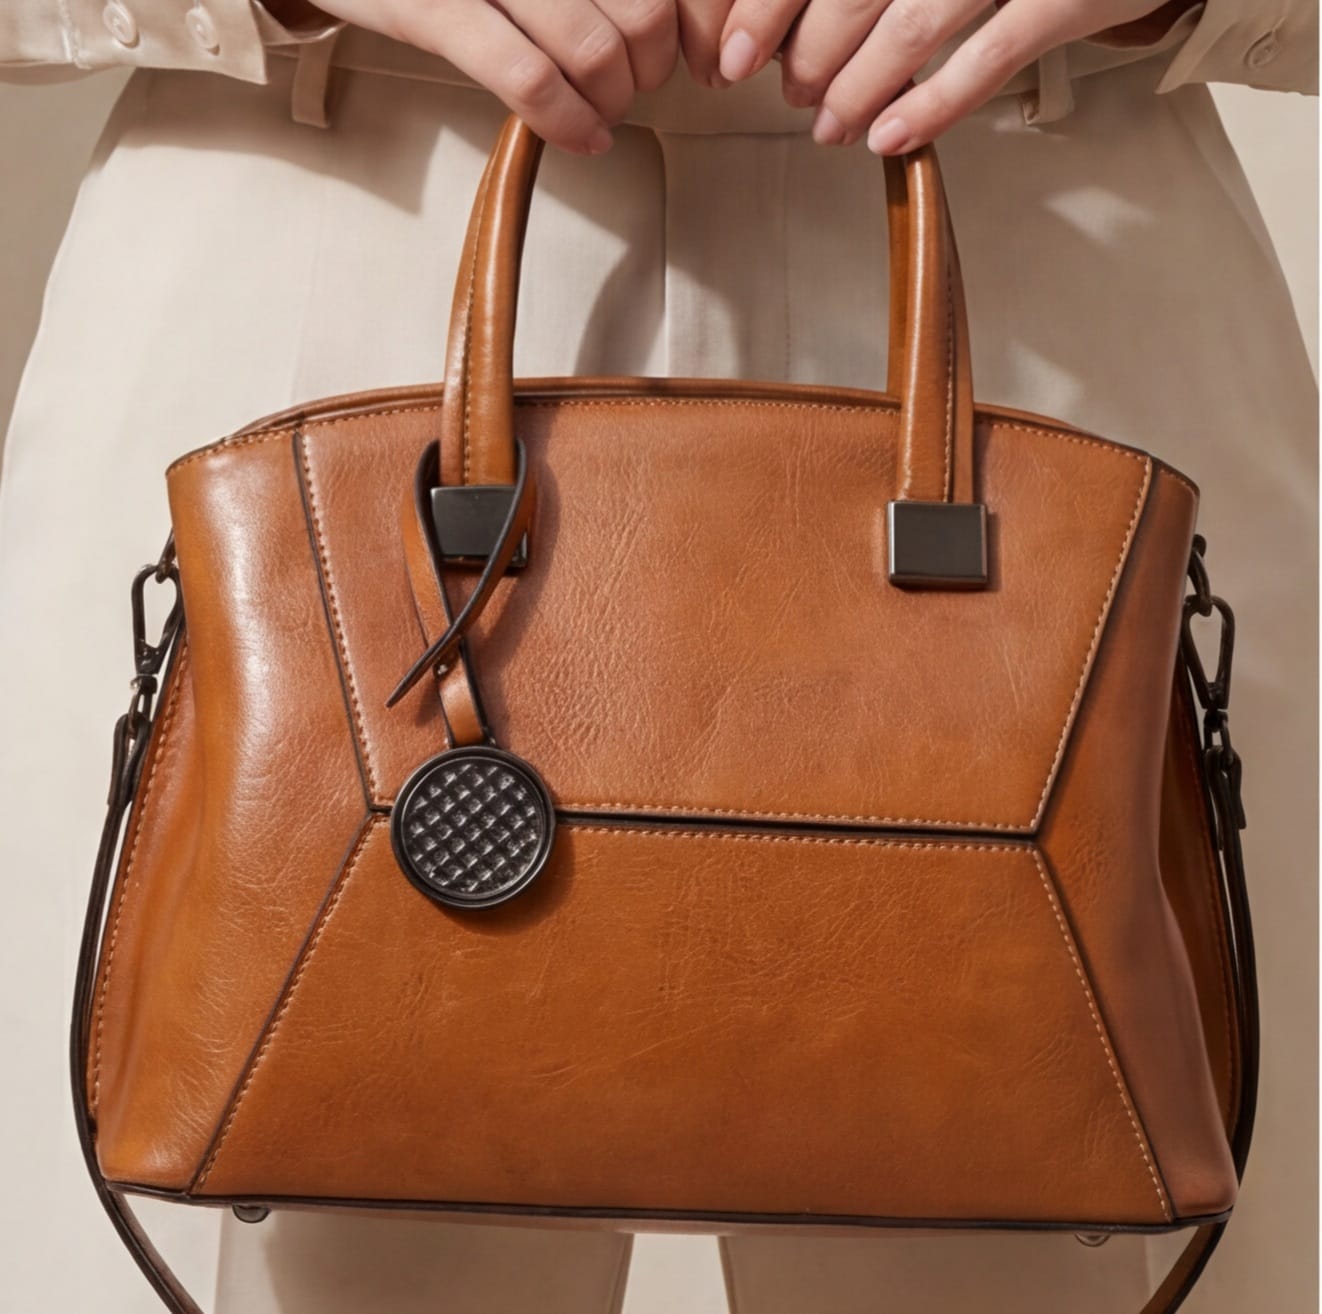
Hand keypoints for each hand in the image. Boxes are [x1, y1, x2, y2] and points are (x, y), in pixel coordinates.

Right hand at [302, 0, 678, 153]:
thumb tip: (667, 25)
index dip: (696, 26)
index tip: (688, 57)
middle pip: (646, 13)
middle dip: (649, 70)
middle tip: (626, 84)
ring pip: (599, 50)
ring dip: (611, 102)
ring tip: (597, 110)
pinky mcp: (439, 8)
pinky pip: (530, 79)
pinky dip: (569, 123)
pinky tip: (584, 139)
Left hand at [712, 0, 1195, 150]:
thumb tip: (797, 25)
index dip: (766, 6)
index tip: (731, 54)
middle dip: (809, 54)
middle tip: (792, 96)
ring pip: (911, 22)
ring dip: (857, 87)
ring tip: (830, 128)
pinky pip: (986, 56)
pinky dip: (931, 104)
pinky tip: (888, 138)